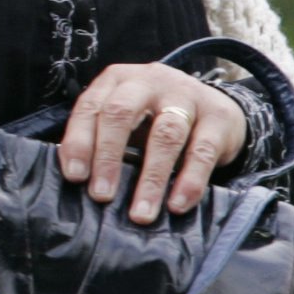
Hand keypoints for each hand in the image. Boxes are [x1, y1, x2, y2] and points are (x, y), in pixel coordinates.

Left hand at [57, 61, 247, 223]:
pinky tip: (177, 204)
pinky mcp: (218, 116)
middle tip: (101, 195)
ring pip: (165, 135)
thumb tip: (78, 179)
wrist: (215, 104)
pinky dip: (189, 181)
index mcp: (116, 80)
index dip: (79, 142)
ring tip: (140, 213)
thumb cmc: (154, 117)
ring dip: (150, 178)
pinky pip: (201, 151)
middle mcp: (149, 81)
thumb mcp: (125, 118)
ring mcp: (186, 95)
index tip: (75, 176)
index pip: (90, 108)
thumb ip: (101, 138)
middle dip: (108, 157)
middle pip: (121, 113)